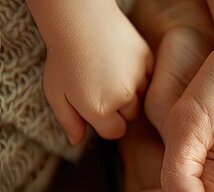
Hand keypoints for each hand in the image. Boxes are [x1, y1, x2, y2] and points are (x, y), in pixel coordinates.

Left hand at [31, 0, 152, 142]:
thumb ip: (69, 121)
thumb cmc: (63, 56)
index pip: (114, 132)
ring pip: (142, 98)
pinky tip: (123, 64)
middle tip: (103, 90)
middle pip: (131, 117)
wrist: (78, 19)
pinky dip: (140, 76)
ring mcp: (138, 78)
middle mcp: (122, 97)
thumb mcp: (55, 93)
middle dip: (120, 109)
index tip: (97, 110)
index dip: (105, 123)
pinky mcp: (148, 61)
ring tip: (113, 75)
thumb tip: (77, 142)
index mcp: (98, 109)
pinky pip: (150, 78)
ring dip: (132, 93)